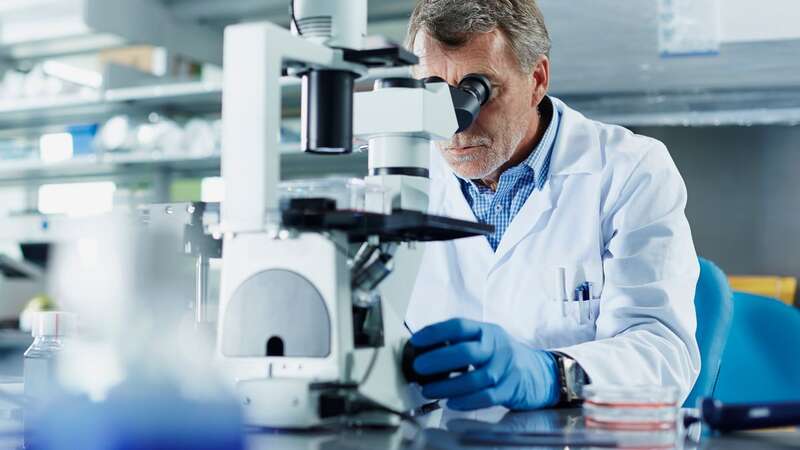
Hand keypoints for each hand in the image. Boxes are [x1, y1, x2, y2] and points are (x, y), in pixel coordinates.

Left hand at [409, 318, 559, 410]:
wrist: (540, 373)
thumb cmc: (502, 357)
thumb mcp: (486, 342)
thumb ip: (461, 343)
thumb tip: (424, 349)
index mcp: (487, 331)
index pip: (459, 326)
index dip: (435, 332)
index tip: (416, 341)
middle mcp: (497, 347)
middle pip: (467, 351)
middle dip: (439, 359)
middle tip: (419, 367)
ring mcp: (506, 369)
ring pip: (475, 378)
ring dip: (448, 386)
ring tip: (428, 390)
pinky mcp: (511, 389)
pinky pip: (487, 397)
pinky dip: (466, 401)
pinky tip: (451, 403)